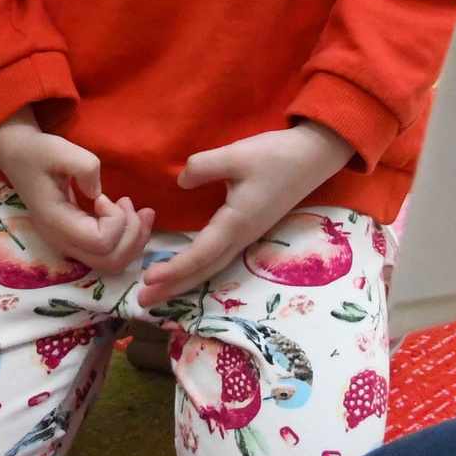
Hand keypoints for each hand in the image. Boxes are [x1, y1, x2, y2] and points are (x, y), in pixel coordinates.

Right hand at [0, 111, 154, 278]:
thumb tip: (98, 192)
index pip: (100, 242)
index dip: (115, 220)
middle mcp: (62, 242)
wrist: (18, 157)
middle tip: (130, 204)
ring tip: (140, 212)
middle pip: (110, 261)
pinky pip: (107, 255)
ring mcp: (69, 245)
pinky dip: (127, 241)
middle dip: (132, 235)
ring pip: (112, 264)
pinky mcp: (76, 241)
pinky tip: (131, 218)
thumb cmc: (37, 153)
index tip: (106, 196)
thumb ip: (84, 166)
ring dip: (133, 241)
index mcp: (56, 222)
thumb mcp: (59, 149)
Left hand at [137, 121, 352, 305]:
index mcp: (237, 222)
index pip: (201, 254)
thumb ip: (203, 166)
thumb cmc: (275, 156)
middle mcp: (242, 236)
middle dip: (174, 287)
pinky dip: (198, 269)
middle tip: (143, 301)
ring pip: (212, 267)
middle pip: (205, 270)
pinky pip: (219, 257)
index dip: (174, 268)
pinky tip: (187, 270)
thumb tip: (181, 182)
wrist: (312, 157)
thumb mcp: (236, 154)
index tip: (149, 278)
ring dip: (184, 281)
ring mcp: (247, 235)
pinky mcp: (249, 229)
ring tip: (158, 292)